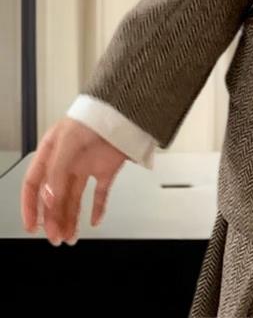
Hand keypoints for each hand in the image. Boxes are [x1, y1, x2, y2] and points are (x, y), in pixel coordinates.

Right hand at [20, 116, 127, 245]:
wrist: (127, 109)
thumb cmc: (95, 114)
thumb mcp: (68, 141)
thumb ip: (57, 170)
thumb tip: (49, 198)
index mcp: (52, 151)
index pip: (34, 183)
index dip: (30, 206)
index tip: (32, 226)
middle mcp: (68, 160)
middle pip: (55, 196)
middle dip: (53, 218)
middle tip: (55, 237)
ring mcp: (88, 165)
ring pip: (74, 198)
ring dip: (71, 218)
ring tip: (69, 236)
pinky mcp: (107, 168)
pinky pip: (100, 192)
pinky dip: (98, 208)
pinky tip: (95, 221)